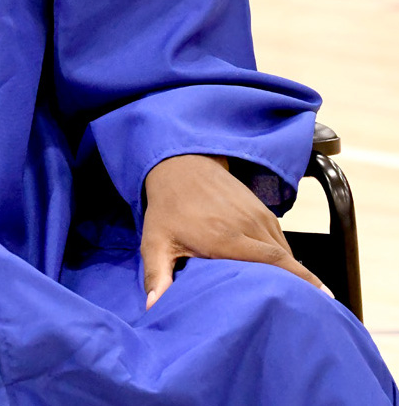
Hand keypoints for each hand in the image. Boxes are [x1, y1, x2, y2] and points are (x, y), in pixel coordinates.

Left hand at [141, 153, 324, 308]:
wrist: (180, 164)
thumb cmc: (167, 207)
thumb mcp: (155, 240)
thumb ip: (157, 274)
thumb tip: (155, 307)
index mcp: (227, 238)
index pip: (273, 263)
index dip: (300, 282)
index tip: (322, 302)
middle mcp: (249, 226)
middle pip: (286, 262)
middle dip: (301, 286)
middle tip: (313, 313)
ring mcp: (258, 215)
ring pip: (285, 251)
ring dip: (294, 273)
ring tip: (301, 300)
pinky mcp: (262, 209)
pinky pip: (280, 239)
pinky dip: (287, 258)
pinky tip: (285, 275)